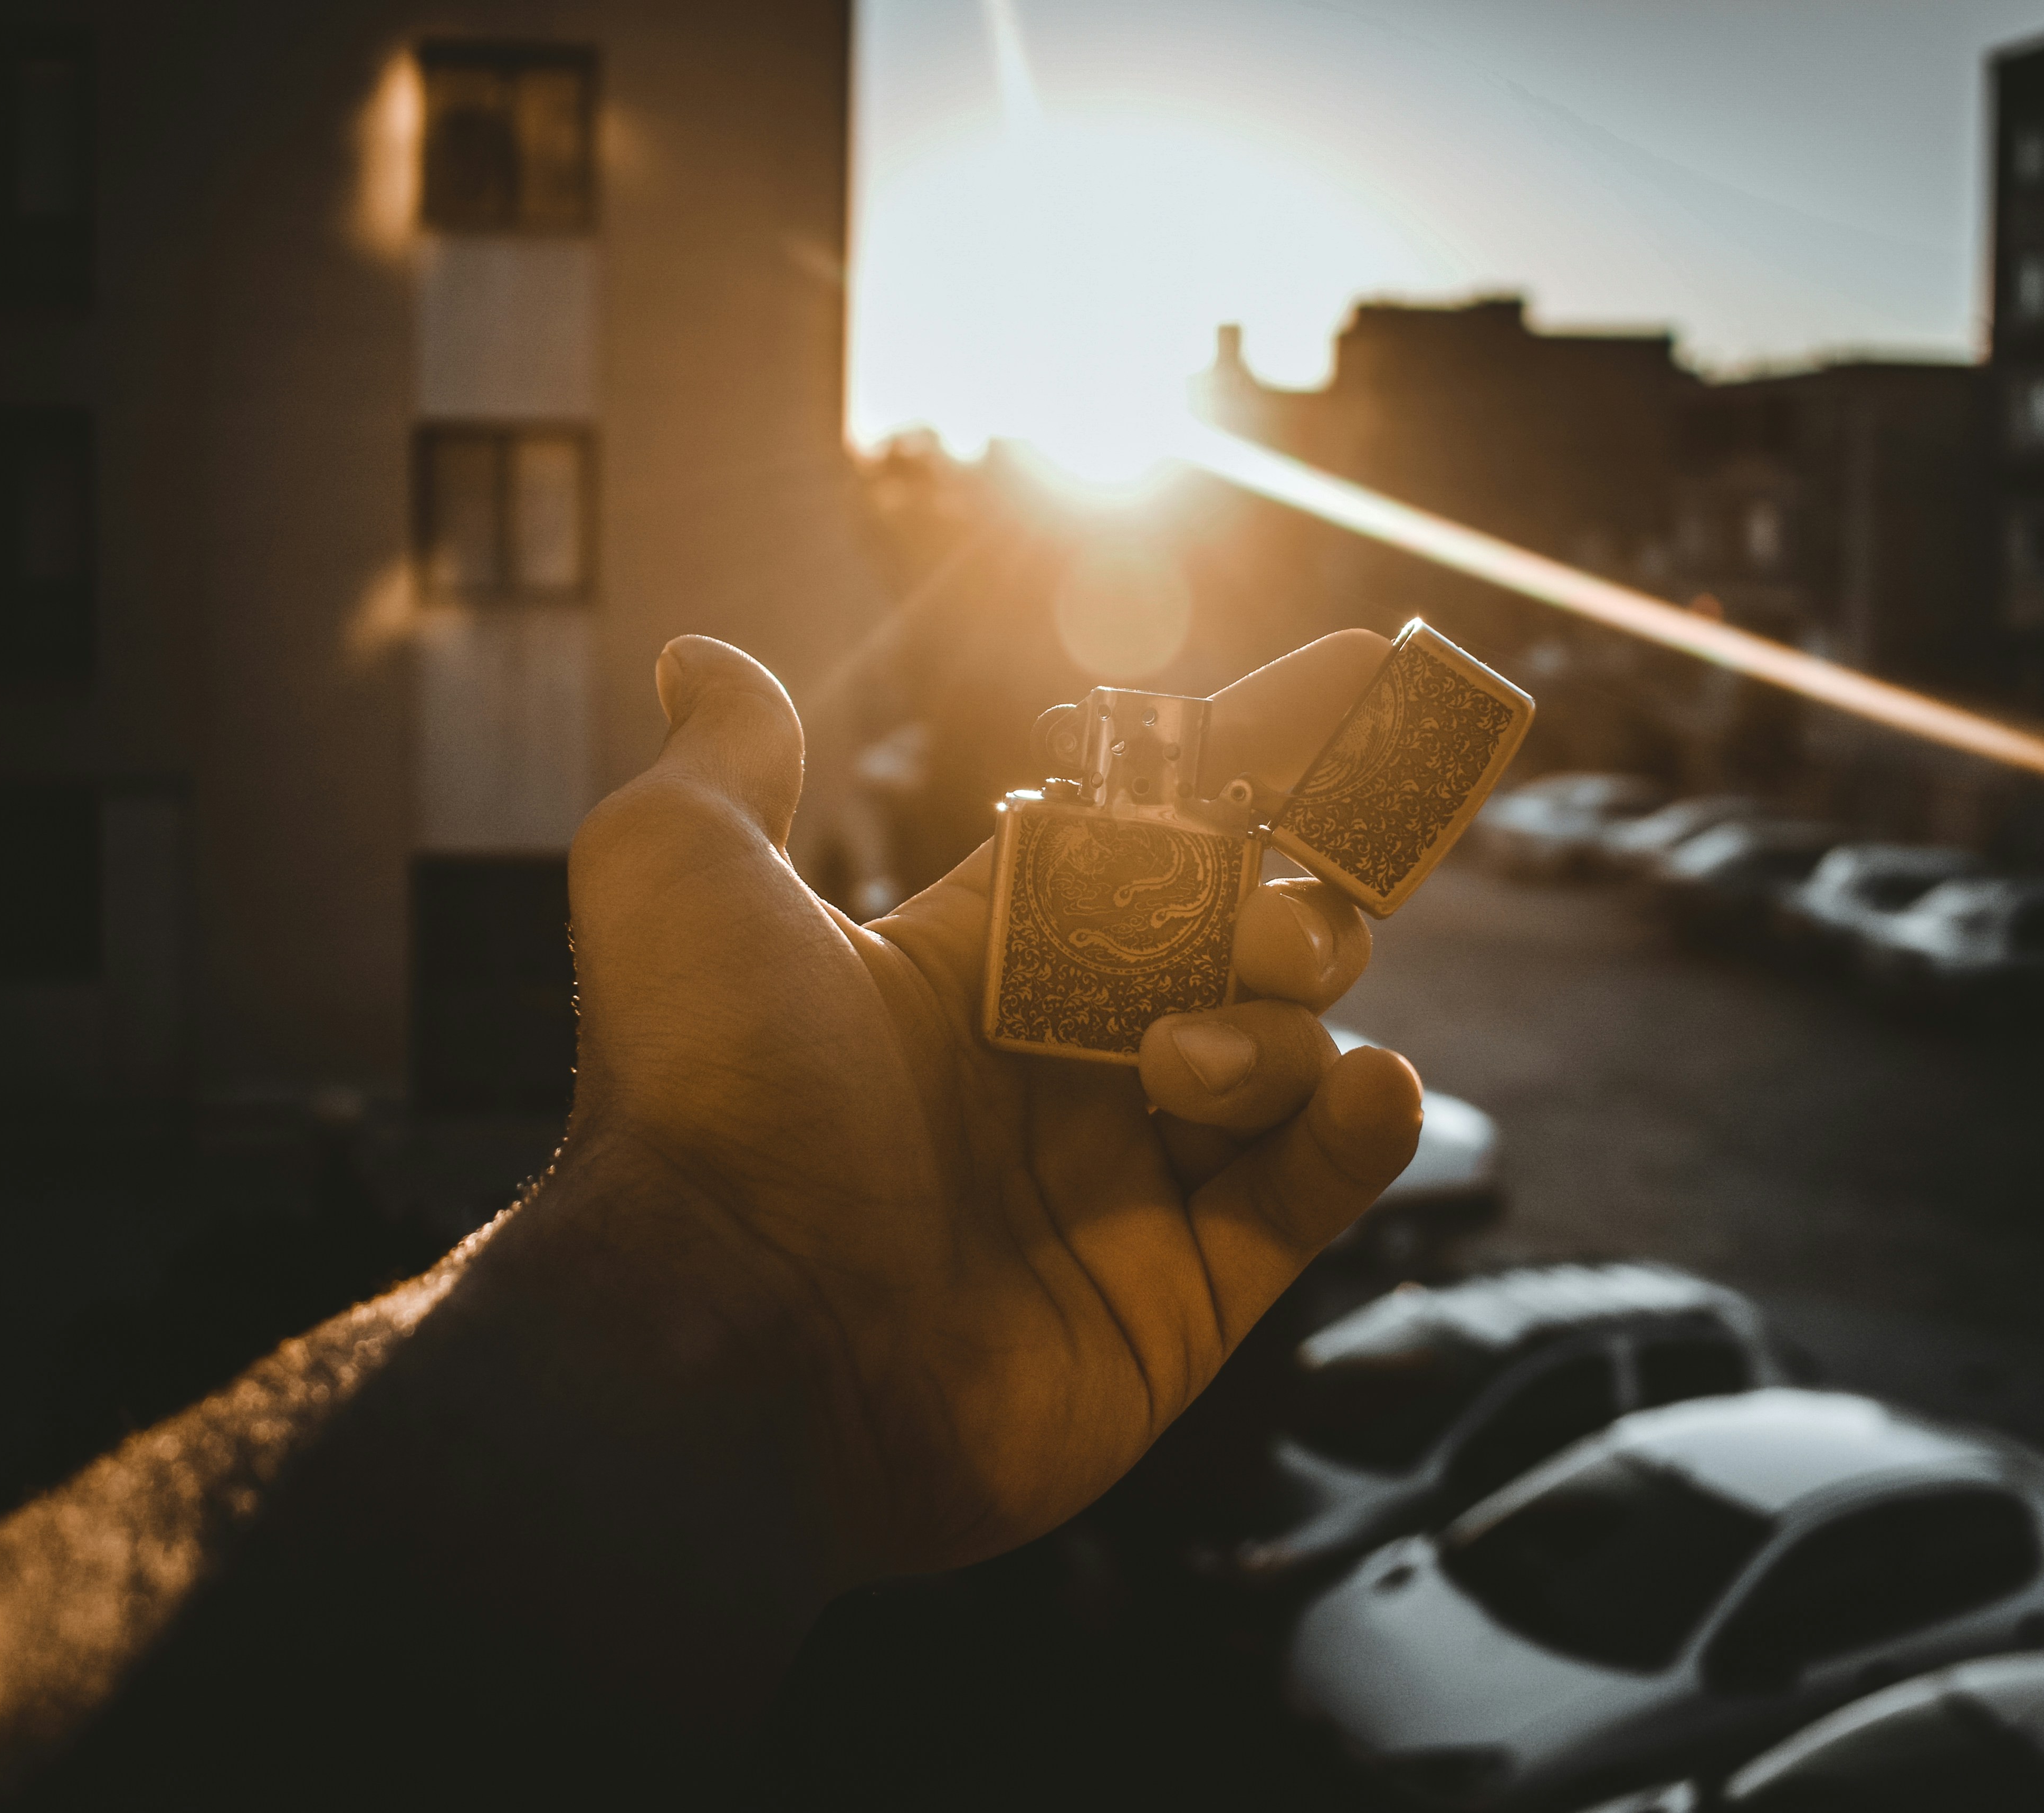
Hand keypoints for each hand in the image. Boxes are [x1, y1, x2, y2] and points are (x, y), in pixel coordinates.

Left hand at [536, 631, 1423, 1581]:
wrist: (717, 1334)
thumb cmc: (700, 1102)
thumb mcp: (678, 874)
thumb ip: (729, 759)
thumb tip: (699, 654)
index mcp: (982, 961)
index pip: (1156, 833)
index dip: (1255, 751)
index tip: (1356, 671)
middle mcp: (1063, 1064)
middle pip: (1246, 944)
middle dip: (1292, 901)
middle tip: (1260, 926)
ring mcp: (1126, 1185)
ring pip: (1287, 1058)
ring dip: (1276, 1029)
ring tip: (1181, 1065)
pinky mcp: (1178, 1301)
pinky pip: (1308, 1195)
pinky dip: (1357, 1129)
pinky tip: (1365, 1088)